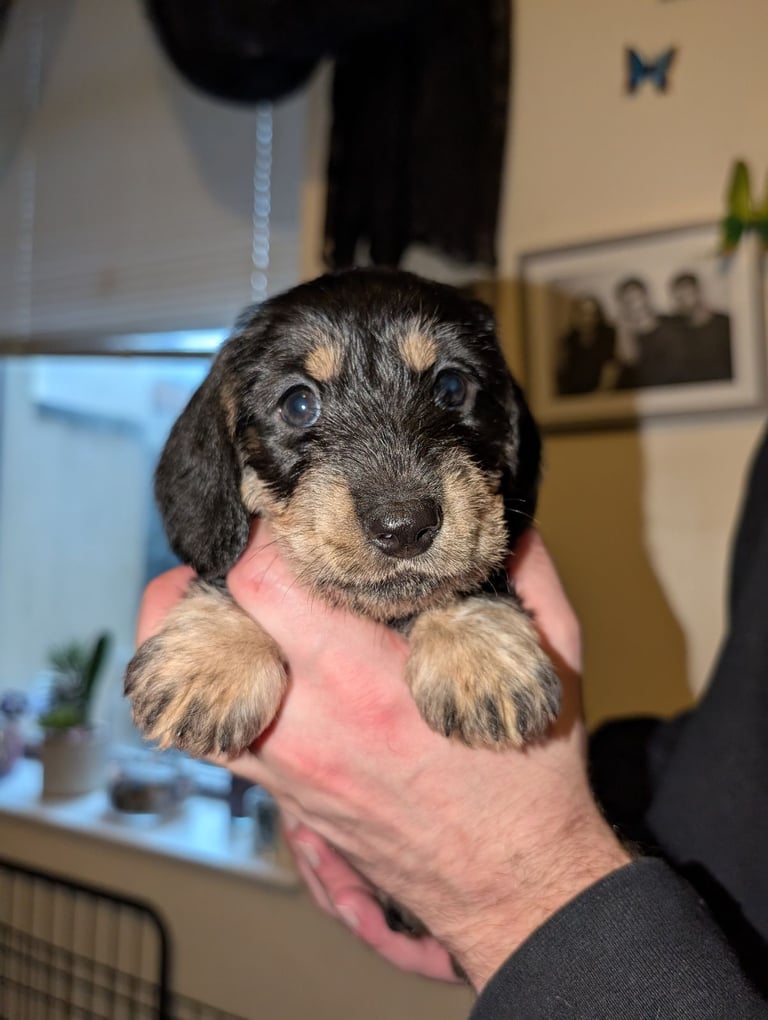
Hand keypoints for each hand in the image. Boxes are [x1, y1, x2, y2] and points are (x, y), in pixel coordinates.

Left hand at [136, 526, 629, 989]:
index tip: (299, 510)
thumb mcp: (553, 659)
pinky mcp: (277, 791)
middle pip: (211, 616)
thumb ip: (527, 569)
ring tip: (237, 590)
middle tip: (267, 543)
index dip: (270, 529)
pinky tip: (240, 653)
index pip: (266, 581)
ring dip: (197, 617)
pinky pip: (200, 731)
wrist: (512, 884)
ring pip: (178, 678)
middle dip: (228, 560)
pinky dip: (200, 680)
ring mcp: (281, 766)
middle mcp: (308, 726)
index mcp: (371, 684)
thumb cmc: (531, 775)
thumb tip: (496, 512)